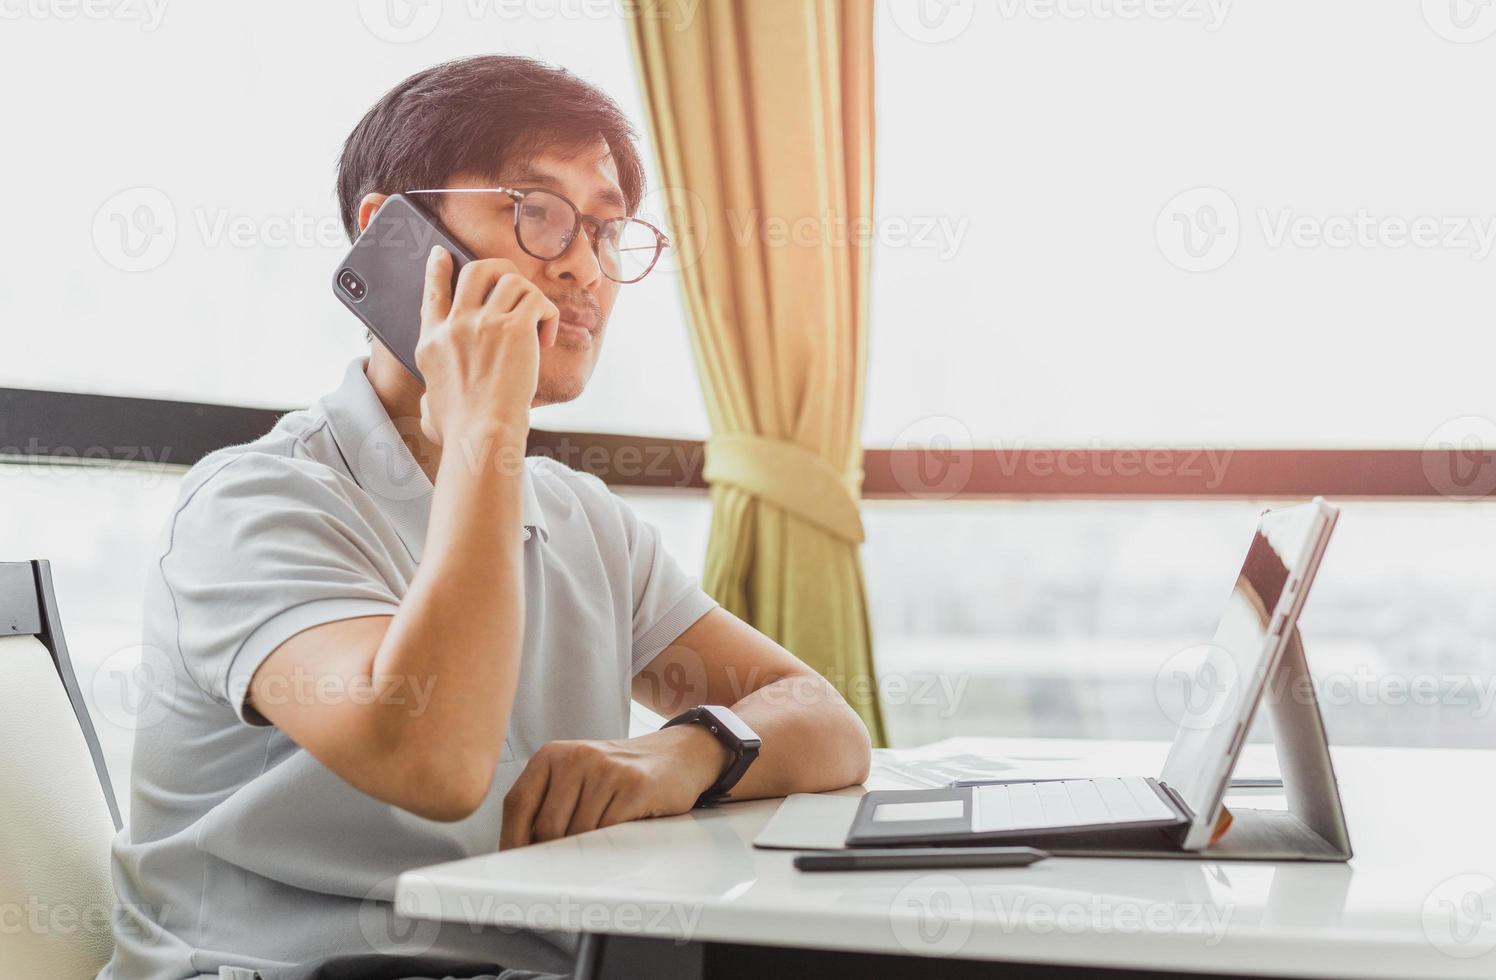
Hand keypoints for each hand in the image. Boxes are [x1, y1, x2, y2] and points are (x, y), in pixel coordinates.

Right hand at [415, 247, 559, 446]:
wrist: (482, 436)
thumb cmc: (460, 432)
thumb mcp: (429, 407)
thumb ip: (430, 395)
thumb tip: (430, 405)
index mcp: (431, 342)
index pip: (432, 291)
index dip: (438, 267)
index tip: (442, 254)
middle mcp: (455, 325)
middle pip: (475, 270)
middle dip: (498, 269)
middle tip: (513, 283)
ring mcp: (483, 324)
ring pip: (510, 279)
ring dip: (529, 294)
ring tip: (537, 318)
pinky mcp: (514, 329)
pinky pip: (537, 300)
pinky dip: (548, 313)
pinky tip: (547, 337)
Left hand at [499, 725, 731, 849]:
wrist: (675, 756)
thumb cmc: (619, 774)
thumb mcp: (577, 777)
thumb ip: (548, 804)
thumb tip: (521, 851)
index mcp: (552, 755)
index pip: (518, 803)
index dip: (513, 840)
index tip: (515, 865)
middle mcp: (575, 757)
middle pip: (546, 825)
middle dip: (551, 854)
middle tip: (558, 871)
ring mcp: (606, 770)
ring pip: (578, 833)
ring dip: (583, 853)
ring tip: (592, 854)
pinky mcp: (634, 786)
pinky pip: (608, 831)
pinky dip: (607, 847)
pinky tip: (614, 843)